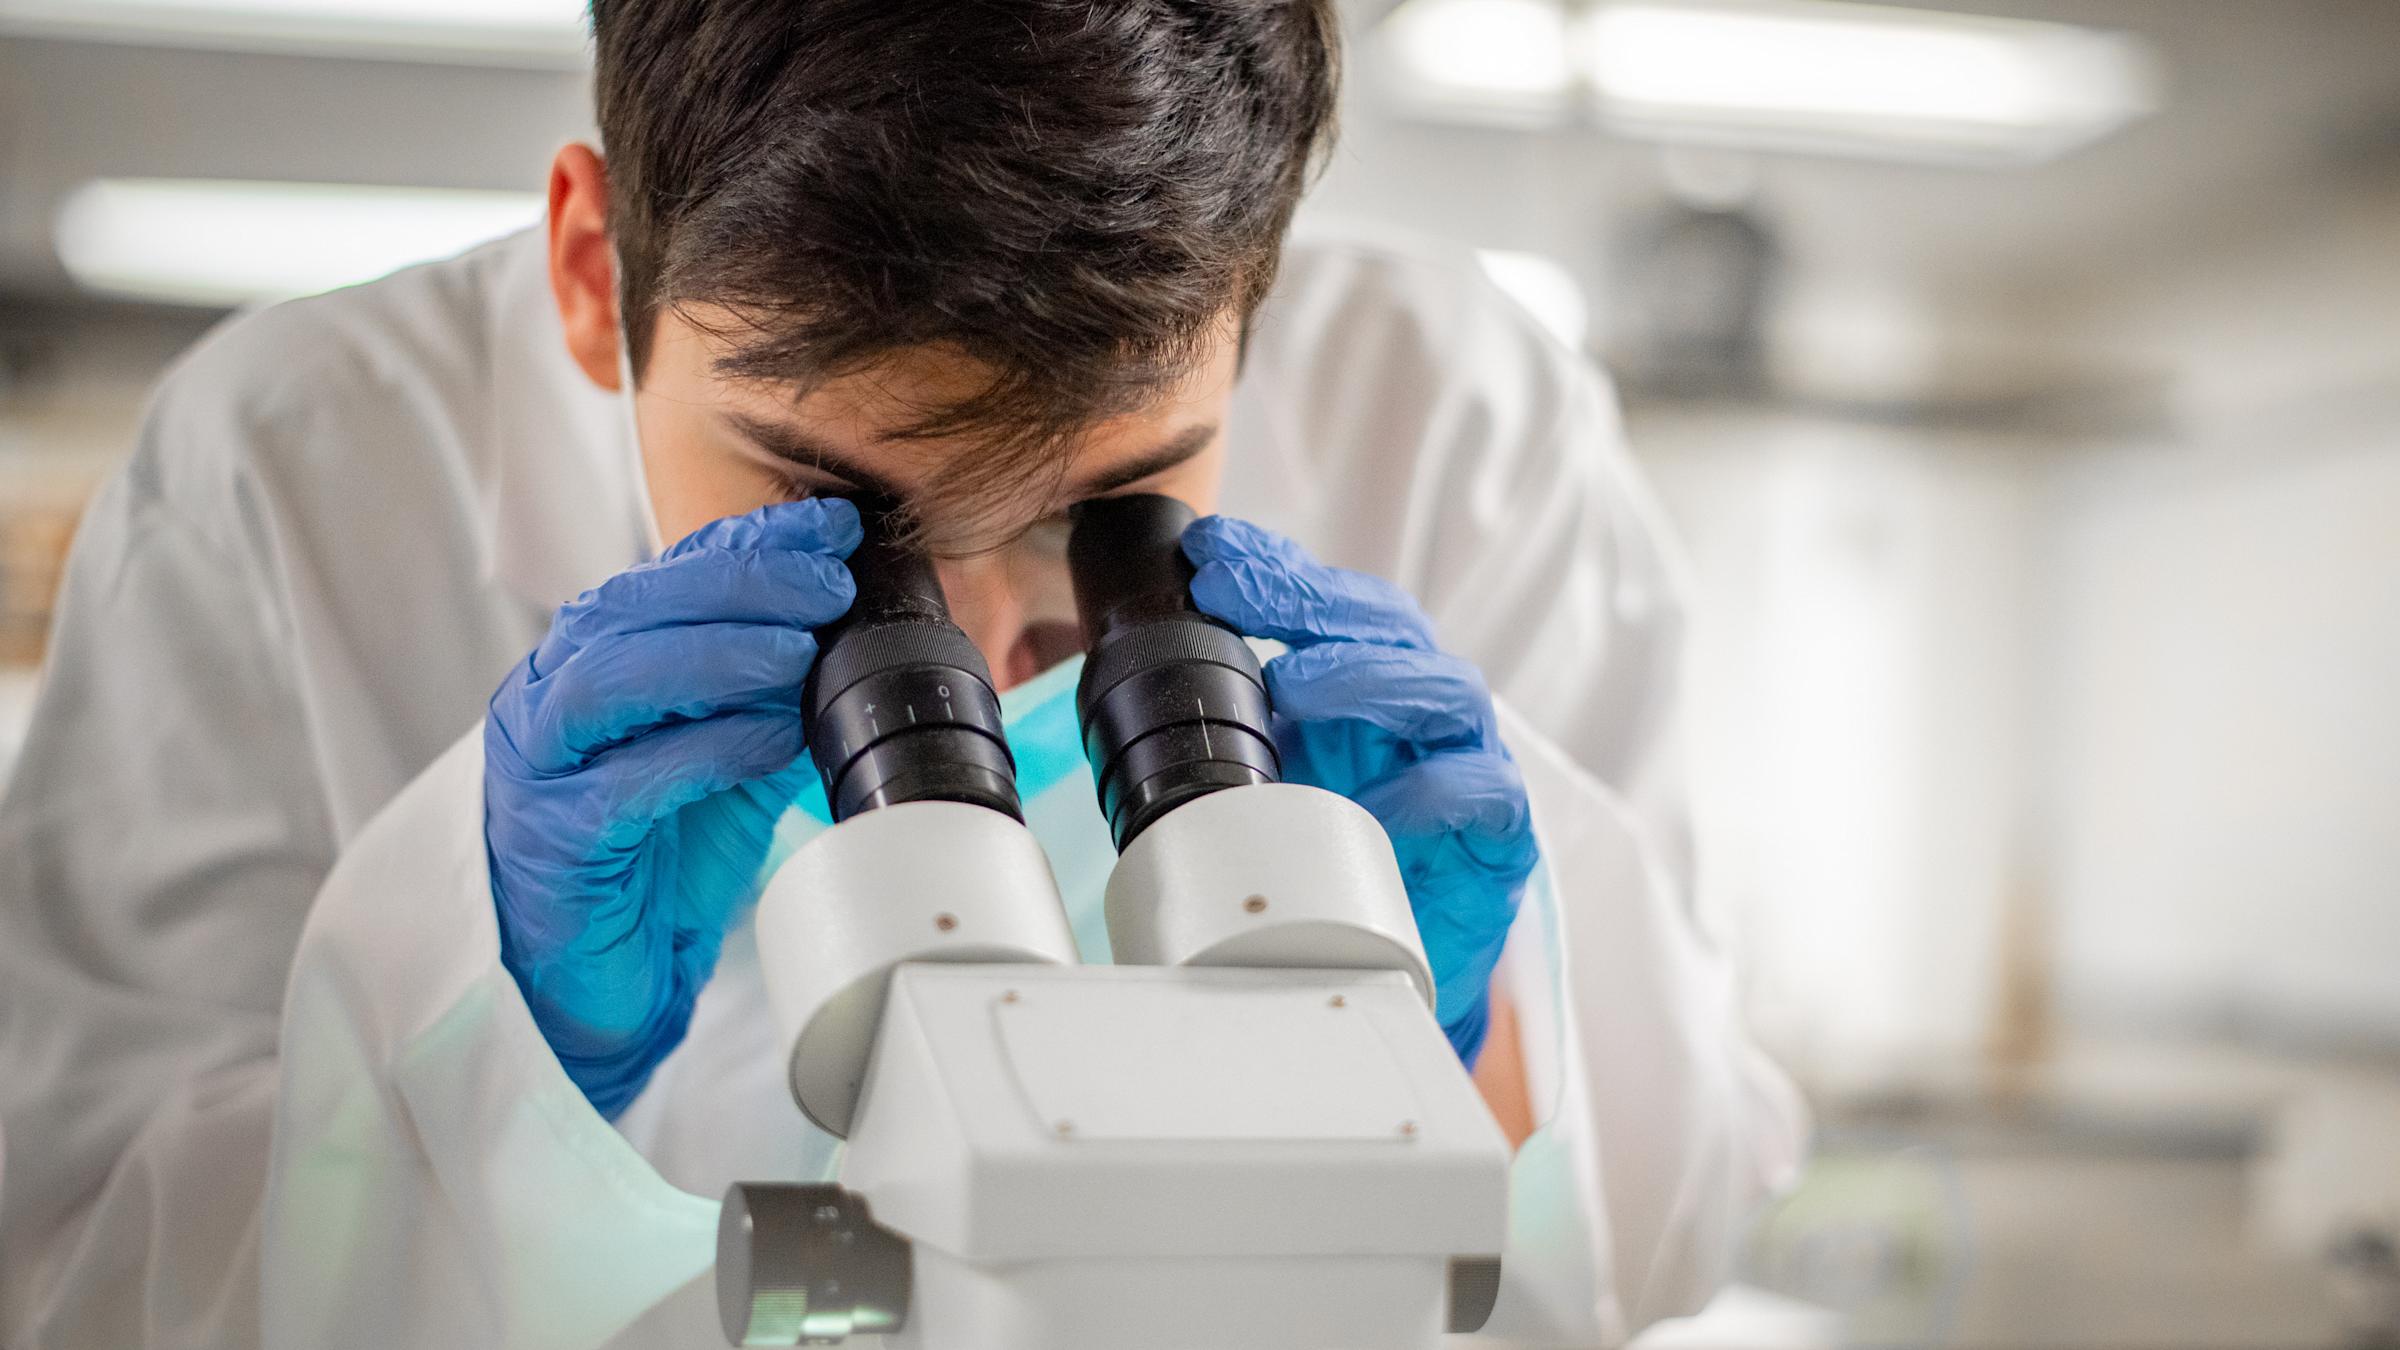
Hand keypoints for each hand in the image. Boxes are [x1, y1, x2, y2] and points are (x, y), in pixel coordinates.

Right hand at [484, 499, 860, 1115]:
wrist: (602, 979)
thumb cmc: (659, 858)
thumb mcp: (733, 752)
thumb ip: (777, 693)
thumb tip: (860, 631)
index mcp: (591, 660)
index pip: (667, 575)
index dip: (752, 542)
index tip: (836, 526)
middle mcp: (550, 696)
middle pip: (633, 609)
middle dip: (740, 584)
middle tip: (830, 583)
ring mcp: (540, 766)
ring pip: (611, 680)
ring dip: (715, 653)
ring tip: (800, 650)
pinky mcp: (551, 838)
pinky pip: (624, 781)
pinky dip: (705, 749)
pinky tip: (772, 736)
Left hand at [1182, 516, 1535, 1066]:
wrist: (1392, 970)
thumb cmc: (1333, 864)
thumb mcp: (1266, 786)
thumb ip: (1227, 733)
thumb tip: (1131, 685)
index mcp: (1363, 686)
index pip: (1328, 604)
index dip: (1274, 568)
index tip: (1206, 551)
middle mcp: (1419, 709)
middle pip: (1387, 625)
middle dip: (1308, 599)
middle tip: (1232, 591)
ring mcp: (1468, 762)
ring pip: (1443, 689)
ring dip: (1367, 677)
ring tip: (1297, 685)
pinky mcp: (1500, 834)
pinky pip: (1482, 792)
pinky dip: (1432, 790)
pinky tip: (1378, 802)